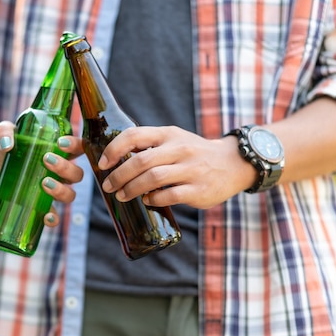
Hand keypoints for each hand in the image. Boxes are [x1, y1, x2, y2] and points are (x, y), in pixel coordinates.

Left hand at [0, 120, 84, 225]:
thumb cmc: (2, 150)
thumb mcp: (2, 135)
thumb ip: (4, 131)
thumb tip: (8, 144)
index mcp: (57, 152)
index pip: (78, 148)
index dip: (76, 146)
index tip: (61, 143)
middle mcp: (59, 173)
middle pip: (77, 174)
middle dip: (66, 168)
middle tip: (46, 160)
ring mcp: (51, 191)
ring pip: (70, 194)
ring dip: (61, 190)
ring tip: (44, 183)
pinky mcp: (39, 207)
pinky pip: (54, 216)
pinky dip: (53, 218)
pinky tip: (47, 216)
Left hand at [97, 126, 255, 208]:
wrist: (233, 164)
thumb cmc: (193, 153)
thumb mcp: (173, 140)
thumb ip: (148, 147)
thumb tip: (114, 160)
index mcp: (168, 135)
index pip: (134, 136)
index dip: (114, 150)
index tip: (102, 164)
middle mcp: (179, 149)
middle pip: (140, 162)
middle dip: (118, 176)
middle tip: (108, 186)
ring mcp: (190, 169)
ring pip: (152, 179)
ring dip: (131, 189)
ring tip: (121, 196)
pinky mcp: (198, 189)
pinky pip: (169, 196)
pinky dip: (153, 199)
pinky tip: (147, 200)